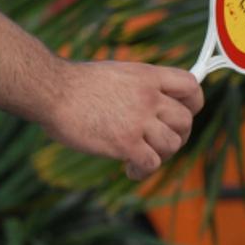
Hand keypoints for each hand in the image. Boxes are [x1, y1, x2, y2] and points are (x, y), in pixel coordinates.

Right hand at [43, 60, 203, 180]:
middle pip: (185, 121)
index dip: (193, 103)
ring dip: (160, 155)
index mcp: (146, 75)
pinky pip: (151, 163)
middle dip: (177, 135)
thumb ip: (137, 87)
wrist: (52, 90)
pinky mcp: (126, 143)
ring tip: (141, 158)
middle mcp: (149, 97)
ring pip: (172, 144)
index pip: (190, 86)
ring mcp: (139, 120)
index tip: (183, 114)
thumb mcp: (115, 73)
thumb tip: (148, 106)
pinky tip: (129, 169)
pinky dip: (143, 171)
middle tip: (158, 143)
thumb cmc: (73, 83)